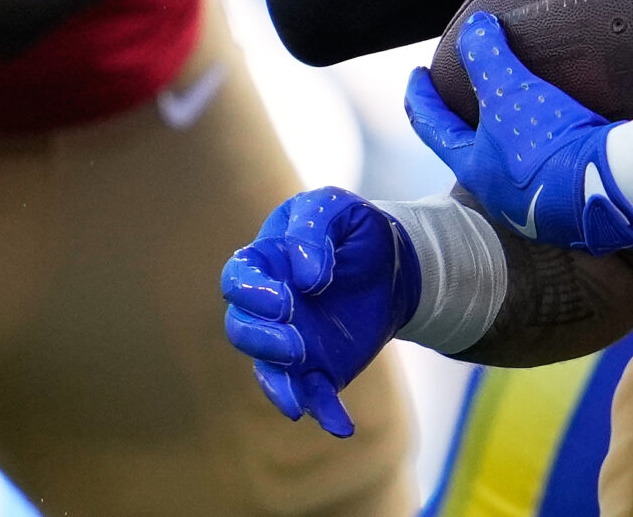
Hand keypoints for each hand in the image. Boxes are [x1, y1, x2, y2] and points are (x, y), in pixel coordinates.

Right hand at [219, 187, 419, 437]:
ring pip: (268, 371)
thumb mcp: (335, 207)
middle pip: (242, 330)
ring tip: (302, 391)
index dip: (253, 293)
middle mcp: (270, 308)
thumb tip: (306, 277)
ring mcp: (293, 341)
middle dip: (262, 340)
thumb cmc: (354, 229)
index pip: (237, 280)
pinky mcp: (321, 367)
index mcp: (265, 264)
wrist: (394, 263)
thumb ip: (312, 230)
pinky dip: (324, 412)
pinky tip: (341, 424)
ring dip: (280, 382)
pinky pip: (314, 396)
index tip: (287, 297)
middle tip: (295, 341)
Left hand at [403, 14, 632, 253]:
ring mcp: (536, 207)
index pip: (433, 129)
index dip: (421, 98)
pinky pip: (551, 173)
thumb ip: (485, 56)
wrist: (613, 185)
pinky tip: (563, 137)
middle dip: (466, 125)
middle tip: (466, 98)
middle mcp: (500, 196)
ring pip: (512, 168)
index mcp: (475, 170)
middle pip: (471, 154)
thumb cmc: (549, 143)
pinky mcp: (572, 206)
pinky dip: (548, 152)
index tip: (416, 76)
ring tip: (519, 115)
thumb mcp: (510, 91)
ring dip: (510, 141)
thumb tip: (473, 26)